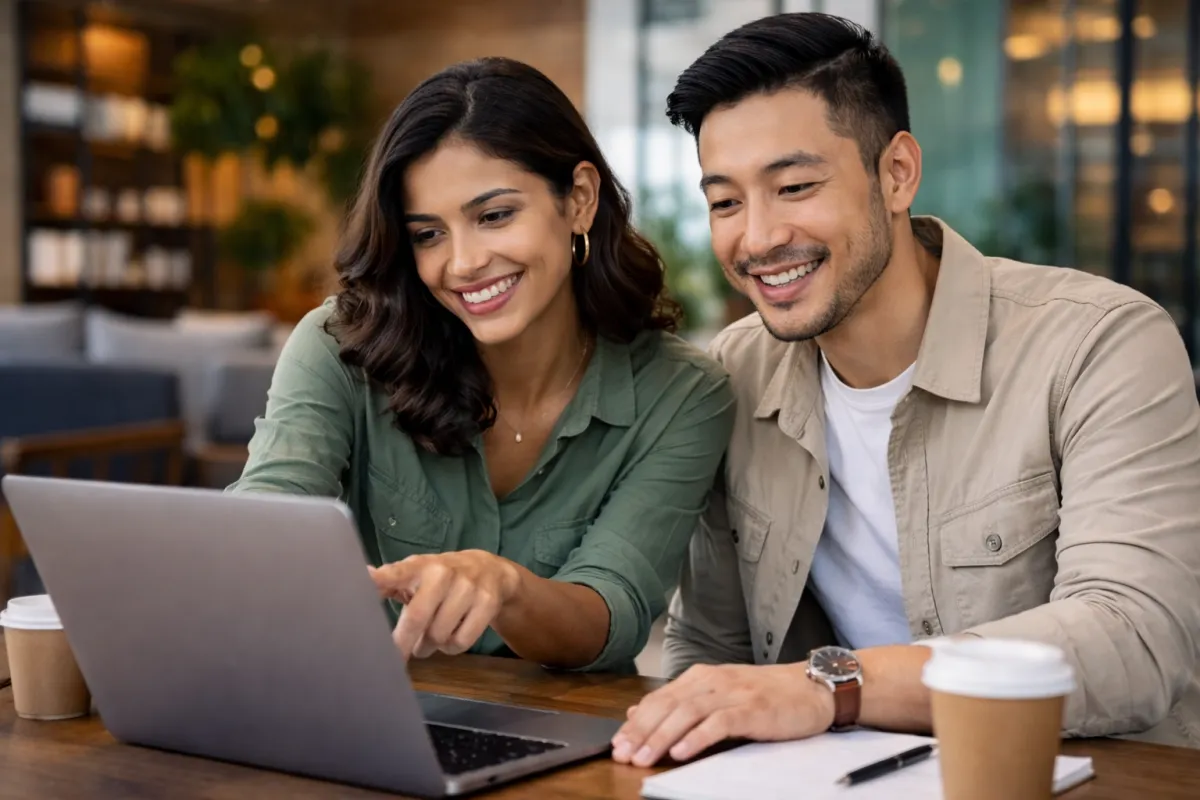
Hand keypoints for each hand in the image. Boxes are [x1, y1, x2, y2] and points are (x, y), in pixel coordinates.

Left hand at [369, 550, 519, 659]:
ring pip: (439, 635)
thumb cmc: (440, 578)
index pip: (397, 573)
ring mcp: (467, 587)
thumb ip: (387, 583)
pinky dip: (451, 647)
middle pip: (417, 617)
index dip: (380, 579)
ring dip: (429, 645)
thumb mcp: (415, 575)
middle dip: (403, 643)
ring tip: (430, 638)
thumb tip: (361, 580)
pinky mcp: (486, 602)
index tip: (365, 582)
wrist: (490, 571)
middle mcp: (442, 573)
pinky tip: (451, 636)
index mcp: (419, 566)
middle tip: (395, 658)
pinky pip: (460, 642)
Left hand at [611, 663, 834, 766]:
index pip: (659, 699)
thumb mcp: (719, 694)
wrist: (812, 688)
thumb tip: (639, 710)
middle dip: (642, 731)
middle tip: (623, 755)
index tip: (617, 744)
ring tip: (645, 758)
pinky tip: (683, 751)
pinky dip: (698, 737)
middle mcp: (713, 681)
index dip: (636, 722)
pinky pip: (720, 722)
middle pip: (668, 705)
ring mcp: (733, 693)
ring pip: (688, 713)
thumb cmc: (766, 695)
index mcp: (701, 677)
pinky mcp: (753, 709)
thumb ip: (681, 702)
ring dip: (663, 736)